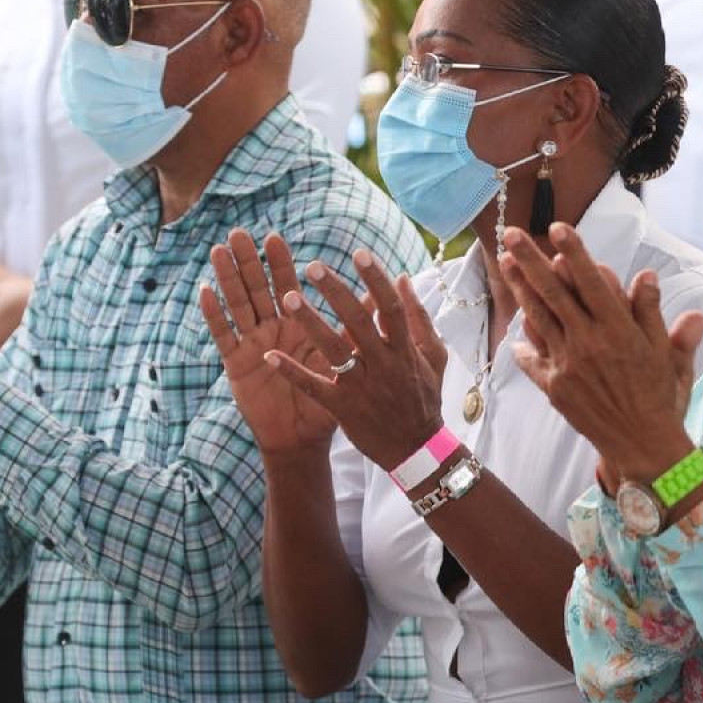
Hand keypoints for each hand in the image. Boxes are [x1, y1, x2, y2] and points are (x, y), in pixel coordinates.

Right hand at [200, 229, 339, 457]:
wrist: (303, 437)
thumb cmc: (325, 399)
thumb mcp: (340, 359)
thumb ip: (354, 326)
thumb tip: (379, 296)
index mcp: (296, 324)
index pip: (286, 286)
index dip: (279, 264)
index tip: (274, 238)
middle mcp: (271, 328)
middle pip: (257, 288)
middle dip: (248, 261)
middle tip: (239, 233)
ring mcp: (251, 344)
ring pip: (238, 305)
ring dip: (228, 278)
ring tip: (219, 252)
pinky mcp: (236, 364)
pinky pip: (223, 336)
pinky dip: (214, 315)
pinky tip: (206, 292)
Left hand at [263, 248, 448, 468]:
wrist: (417, 450)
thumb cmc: (425, 398)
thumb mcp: (433, 356)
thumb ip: (419, 318)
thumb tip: (404, 278)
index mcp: (404, 349)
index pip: (391, 307)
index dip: (376, 279)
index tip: (359, 252)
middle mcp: (383, 364)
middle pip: (358, 322)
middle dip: (336, 292)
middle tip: (313, 266)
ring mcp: (362, 387)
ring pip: (334, 350)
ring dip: (310, 322)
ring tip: (287, 297)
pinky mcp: (342, 408)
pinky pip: (313, 387)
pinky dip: (291, 371)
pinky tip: (268, 355)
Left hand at [498, 223, 702, 482]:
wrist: (643, 446)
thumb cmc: (662, 397)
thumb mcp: (669, 354)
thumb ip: (654, 314)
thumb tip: (648, 276)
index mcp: (619, 331)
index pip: (593, 283)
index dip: (574, 253)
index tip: (558, 227)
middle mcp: (589, 344)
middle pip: (555, 293)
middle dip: (531, 260)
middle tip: (510, 233)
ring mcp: (567, 365)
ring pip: (539, 318)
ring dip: (521, 288)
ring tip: (505, 262)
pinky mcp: (554, 387)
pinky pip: (533, 359)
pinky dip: (524, 343)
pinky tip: (515, 329)